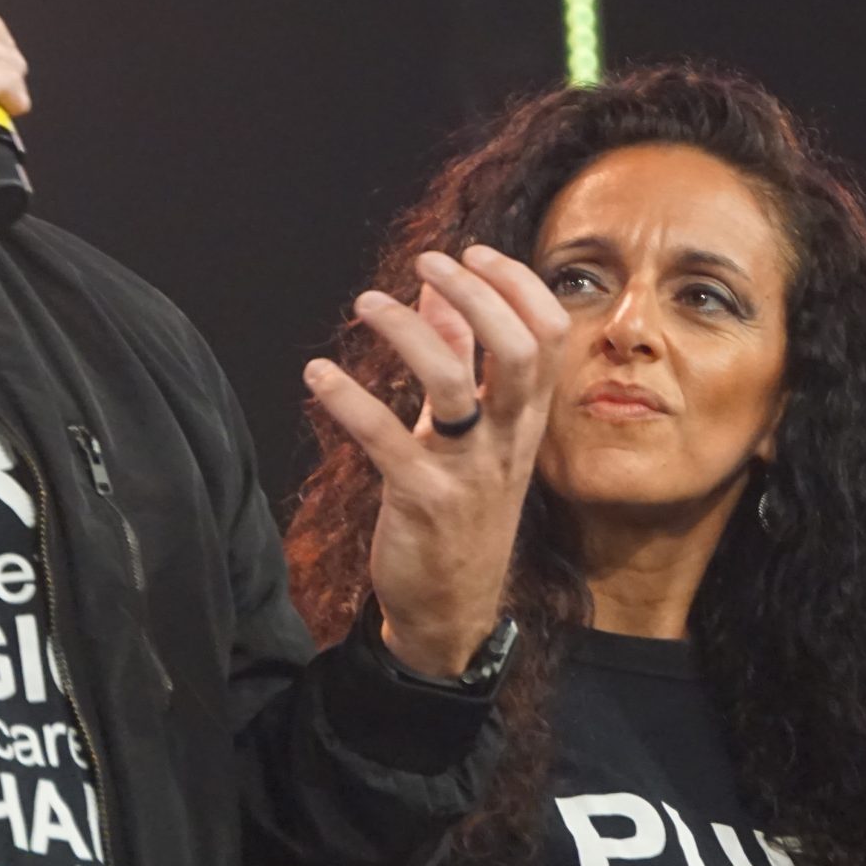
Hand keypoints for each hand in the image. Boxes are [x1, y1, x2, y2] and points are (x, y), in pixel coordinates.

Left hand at [303, 245, 568, 678]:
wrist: (449, 611)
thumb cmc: (460, 510)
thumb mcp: (471, 433)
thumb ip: (459, 359)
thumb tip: (438, 294)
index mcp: (524, 420)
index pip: (547, 336)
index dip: (515, 286)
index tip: (470, 254)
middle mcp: (507, 441)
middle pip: (518, 351)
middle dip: (477, 295)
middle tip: (428, 264)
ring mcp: (469, 472)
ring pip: (453, 385)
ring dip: (407, 333)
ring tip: (363, 303)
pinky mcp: (422, 500)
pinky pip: (387, 440)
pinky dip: (350, 401)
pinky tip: (317, 374)